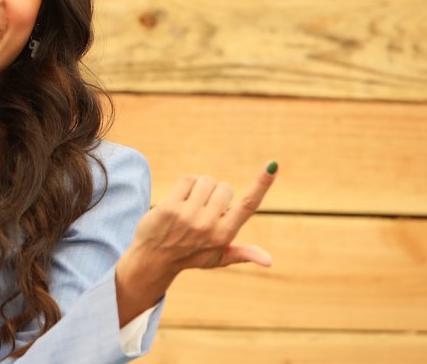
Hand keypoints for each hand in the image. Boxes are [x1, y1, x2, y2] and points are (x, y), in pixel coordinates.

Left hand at [115, 162, 277, 323]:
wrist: (153, 259)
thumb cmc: (190, 255)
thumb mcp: (218, 259)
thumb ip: (244, 254)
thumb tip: (270, 261)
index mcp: (224, 235)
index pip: (248, 205)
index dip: (262, 184)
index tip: (273, 165)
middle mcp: (208, 225)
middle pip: (224, 187)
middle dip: (217, 193)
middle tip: (204, 209)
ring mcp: (188, 215)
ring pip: (206, 180)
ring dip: (201, 187)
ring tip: (191, 205)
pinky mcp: (170, 207)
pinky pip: (187, 179)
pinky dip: (186, 185)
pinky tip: (180, 200)